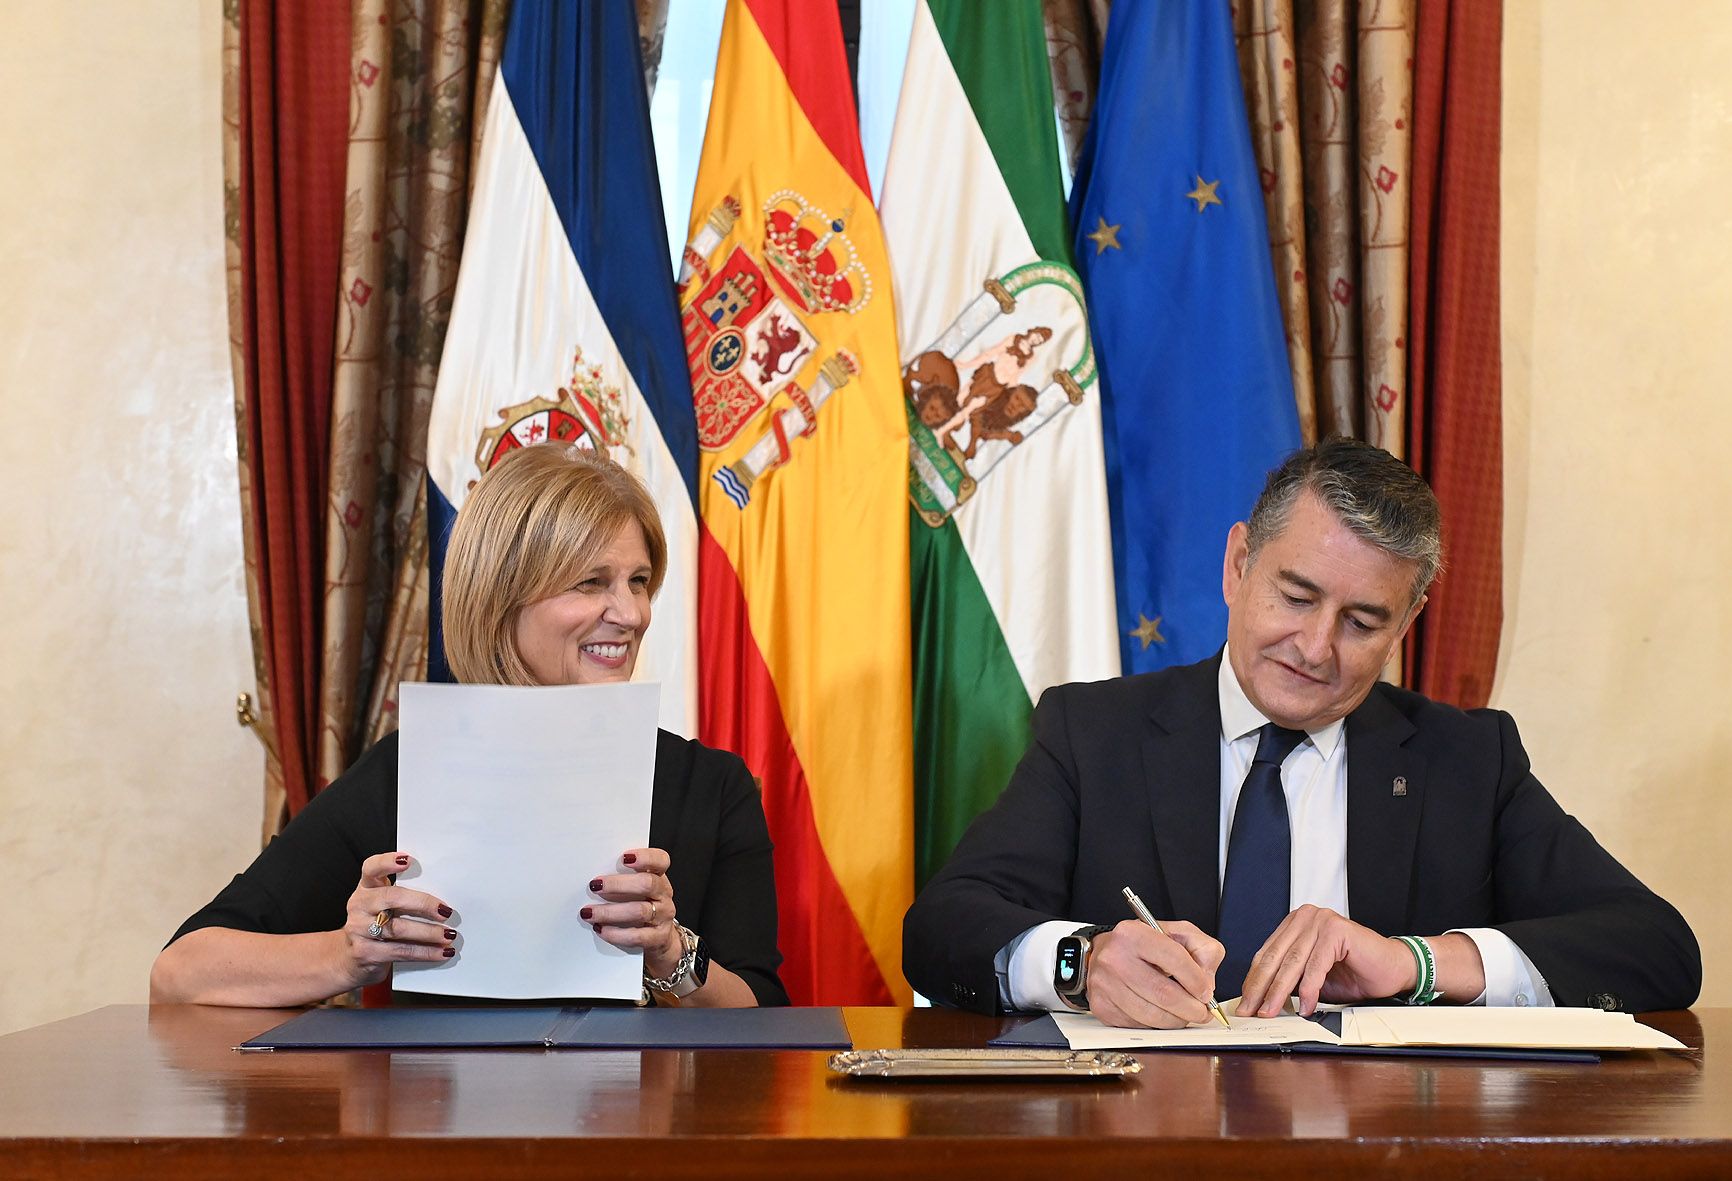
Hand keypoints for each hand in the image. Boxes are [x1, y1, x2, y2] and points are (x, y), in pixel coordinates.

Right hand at [337, 852, 456, 986]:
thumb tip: (442, 901)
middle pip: (392, 898)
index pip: (371, 868)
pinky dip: (425, 952)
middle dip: (423, 903)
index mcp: (366, 888)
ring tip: (448, 935)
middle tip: (446, 911)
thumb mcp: (383, 906)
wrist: (349, 958)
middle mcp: (359, 905)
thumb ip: (403, 897)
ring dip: (428, 933)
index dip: (387, 862)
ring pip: (398, 928)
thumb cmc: (375, 925)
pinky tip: (441, 953)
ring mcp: (359, 929)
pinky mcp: (365, 953)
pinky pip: (400, 951)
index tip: (408, 860)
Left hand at [585, 848, 680, 974]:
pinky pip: (637, 936)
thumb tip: (594, 879)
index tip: (624, 858)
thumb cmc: (640, 905)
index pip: (660, 860)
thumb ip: (621, 879)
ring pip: (639, 911)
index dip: (645, 857)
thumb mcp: (636, 888)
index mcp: (658, 876)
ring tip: (589, 912)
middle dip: (618, 884)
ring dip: (610, 911)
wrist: (659, 937)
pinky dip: (615, 933)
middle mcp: (664, 894)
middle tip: (595, 886)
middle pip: (647, 884)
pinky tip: (600, 929)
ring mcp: (663, 916)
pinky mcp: (658, 938)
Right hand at [1084, 919, 1224, 1028]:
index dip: (1197, 980)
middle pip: (1164, 994)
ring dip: (1176, 1020)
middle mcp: (1115, 958)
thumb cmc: (1141, 946)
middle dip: (1192, 1009)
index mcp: (1134, 934)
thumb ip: (1202, 950)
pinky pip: (1139, 1026)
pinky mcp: (1102, 1007)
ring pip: (1153, 1016)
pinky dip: (1156, 1025)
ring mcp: (1105, 985)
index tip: (1206, 993)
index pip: (1175, 958)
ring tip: (1184, 1014)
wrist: (1103, 954)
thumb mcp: (1176, 933)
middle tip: (1202, 1012)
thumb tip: (1207, 983)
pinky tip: (1160, 1013)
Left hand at [1236, 905, 1412, 1016]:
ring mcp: (1320, 920)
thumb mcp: (1312, 979)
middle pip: (1274, 958)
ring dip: (1279, 992)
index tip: (1244, 1004)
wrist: (1392, 970)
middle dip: (1260, 988)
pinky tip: (1306, 1008)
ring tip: (1271, 1012)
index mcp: (1294, 924)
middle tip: (1251, 1011)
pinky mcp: (1336, 930)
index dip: (1253, 981)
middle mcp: (1304, 917)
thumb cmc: (1354, 974)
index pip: (1266, 954)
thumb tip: (1259, 998)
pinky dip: (1310, 990)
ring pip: (1292, 963)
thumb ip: (1289, 981)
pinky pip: (1315, 965)